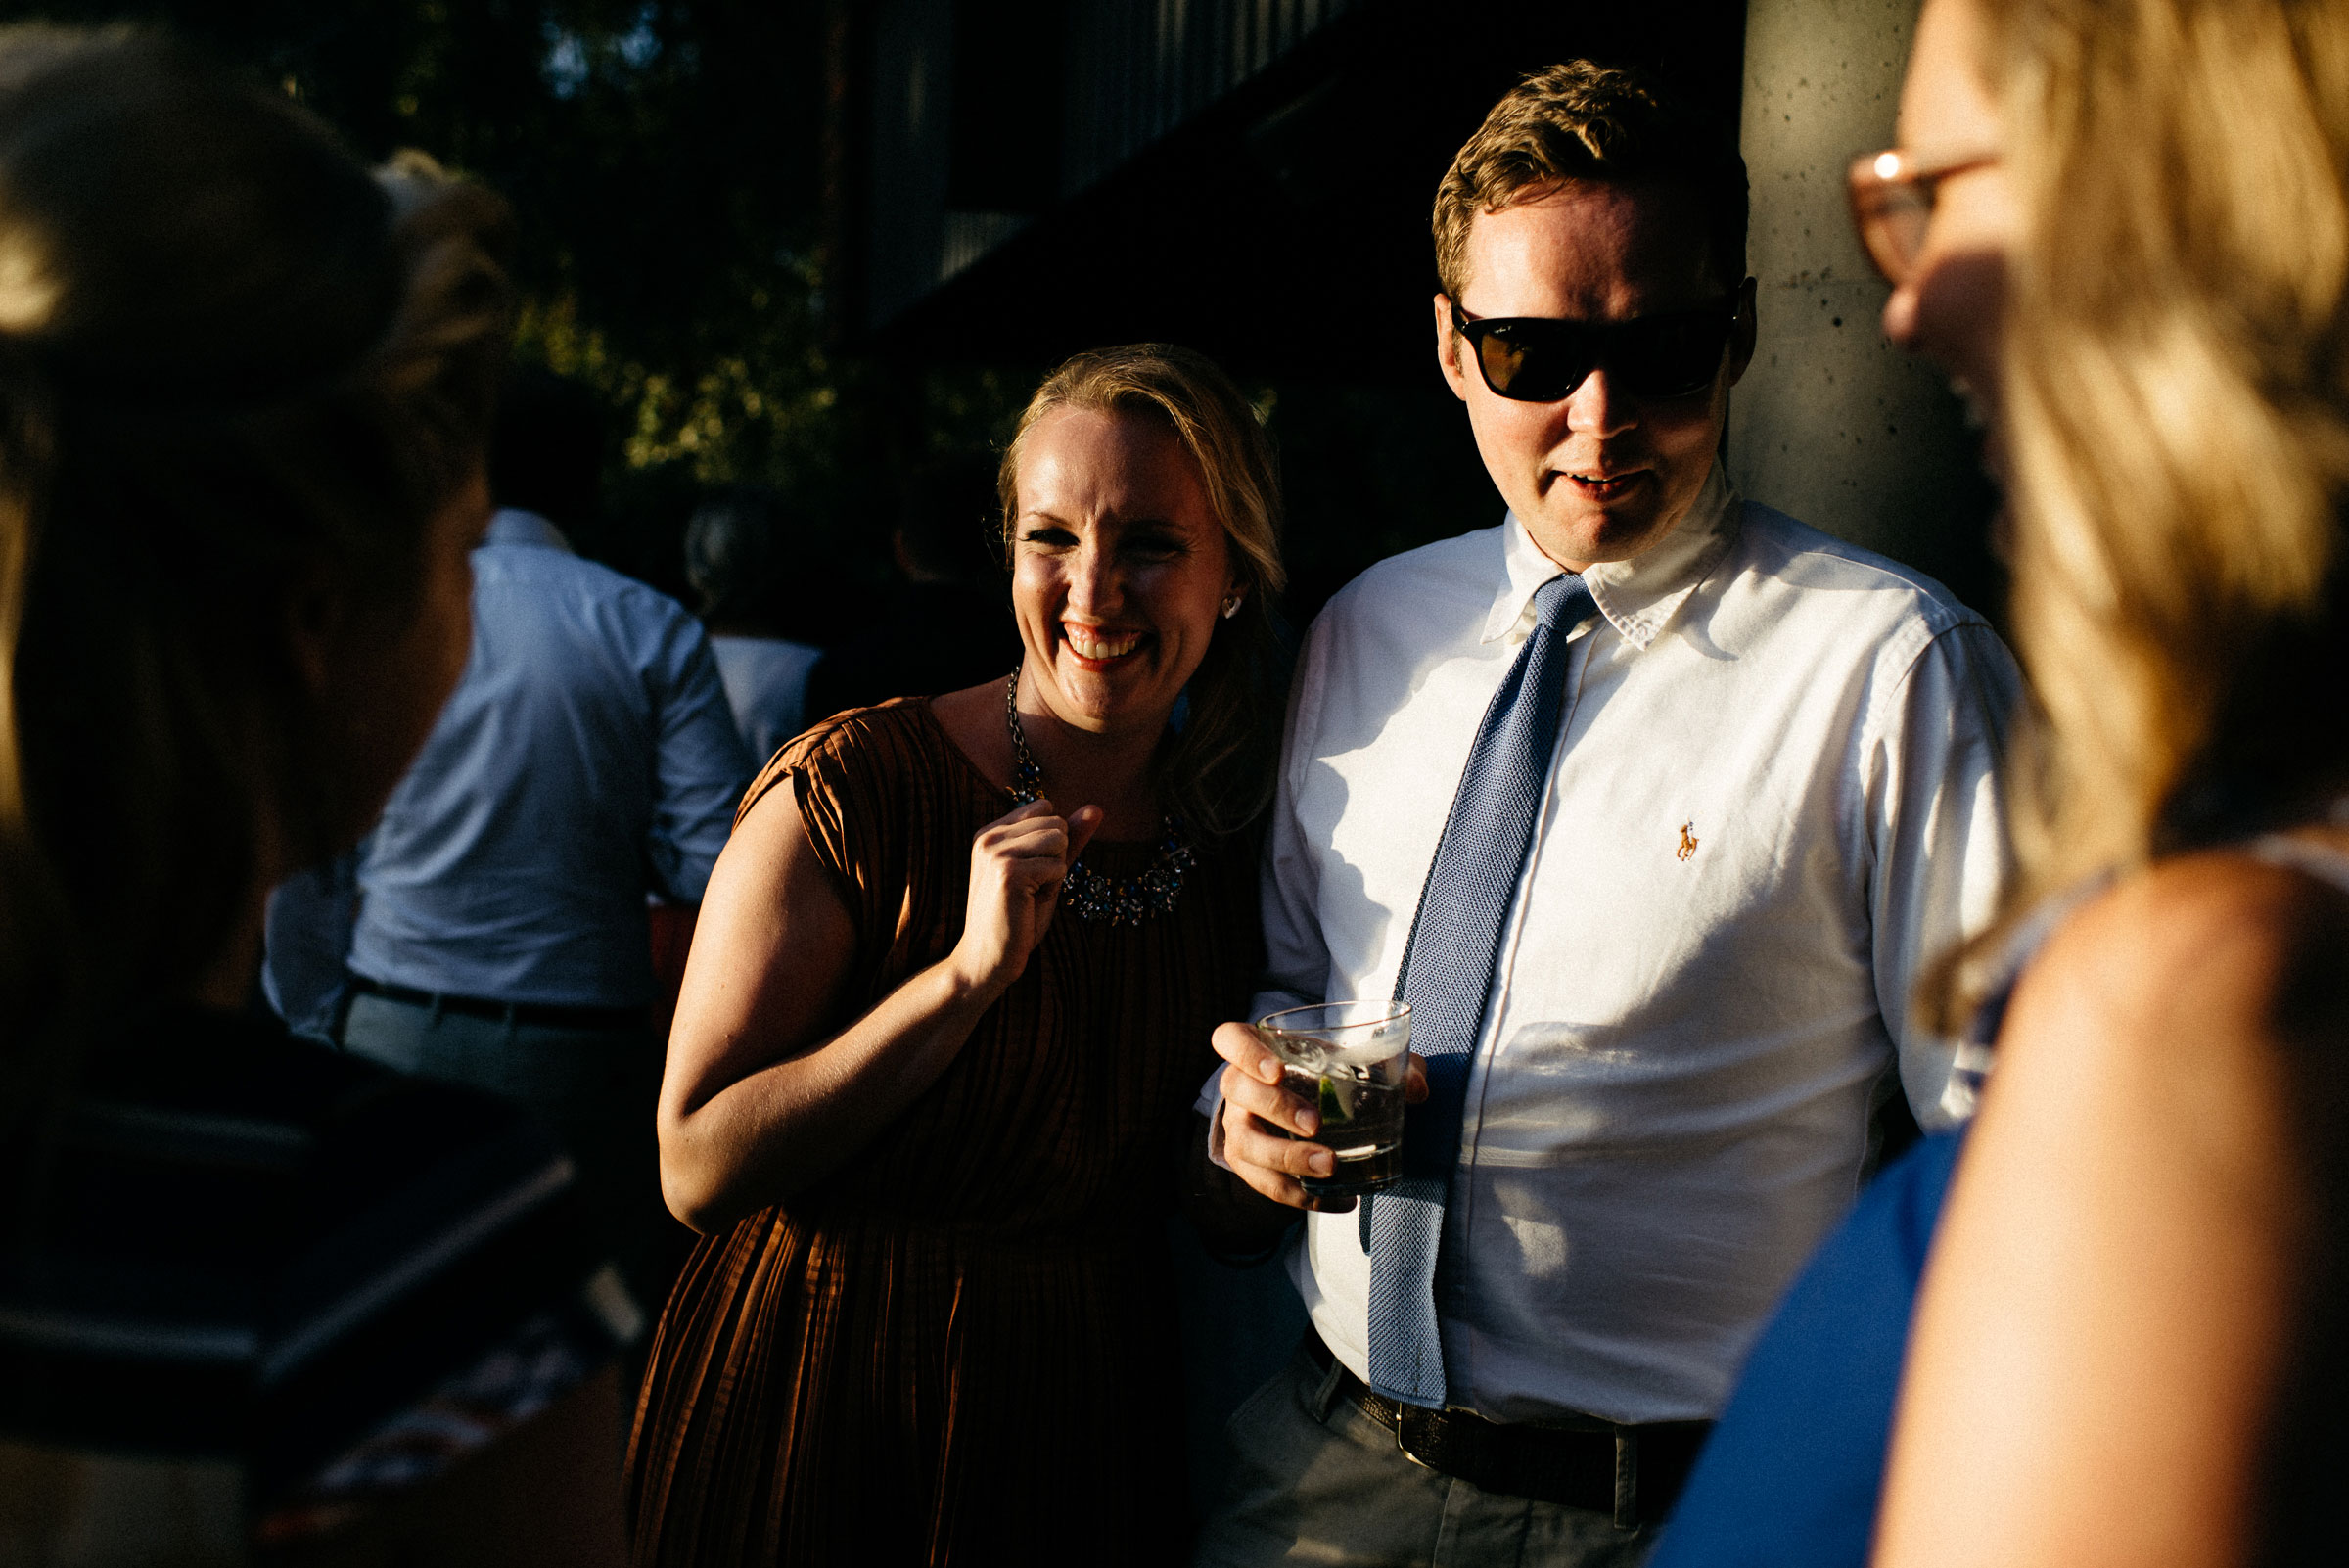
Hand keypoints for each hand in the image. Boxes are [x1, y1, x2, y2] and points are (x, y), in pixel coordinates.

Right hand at [948, 798, 1101, 997]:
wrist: (988, 958)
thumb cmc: (1019, 917)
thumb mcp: (1046, 870)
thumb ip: (1069, 839)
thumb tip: (1097, 809)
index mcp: (990, 832)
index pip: (1045, 808)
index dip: (1052, 843)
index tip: (1029, 873)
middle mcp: (988, 836)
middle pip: (1056, 823)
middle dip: (1056, 857)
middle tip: (1030, 888)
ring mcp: (996, 853)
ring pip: (1059, 839)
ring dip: (1055, 871)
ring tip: (1030, 894)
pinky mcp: (1009, 872)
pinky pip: (1058, 866)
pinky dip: (1053, 888)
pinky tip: (1027, 905)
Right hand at [1212, 1021, 1427, 1213]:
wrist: (1303, 1113)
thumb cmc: (1328, 1077)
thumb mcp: (1356, 1064)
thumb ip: (1393, 1066)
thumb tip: (1418, 1088)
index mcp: (1258, 1050)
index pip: (1230, 1039)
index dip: (1245, 1053)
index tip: (1277, 1071)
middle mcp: (1238, 1087)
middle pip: (1238, 1091)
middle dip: (1276, 1108)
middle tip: (1316, 1124)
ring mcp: (1238, 1127)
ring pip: (1245, 1143)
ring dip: (1286, 1157)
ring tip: (1330, 1166)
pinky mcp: (1249, 1166)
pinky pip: (1265, 1184)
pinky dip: (1302, 1194)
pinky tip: (1339, 1199)